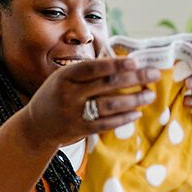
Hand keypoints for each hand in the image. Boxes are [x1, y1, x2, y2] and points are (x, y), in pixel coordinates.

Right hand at [21, 57, 160, 147]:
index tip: (135, 62)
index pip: (93, 68)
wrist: (36, 125)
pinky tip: (136, 113)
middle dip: (134, 78)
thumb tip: (121, 62)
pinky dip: (123, 118)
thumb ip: (87, 71)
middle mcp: (69, 94)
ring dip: (133, 100)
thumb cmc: (56, 94)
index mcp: (65, 76)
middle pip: (106, 85)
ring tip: (150, 95)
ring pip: (110, 105)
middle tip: (154, 74)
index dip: (114, 64)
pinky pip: (106, 123)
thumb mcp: (63, 77)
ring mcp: (75, 113)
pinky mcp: (80, 129)